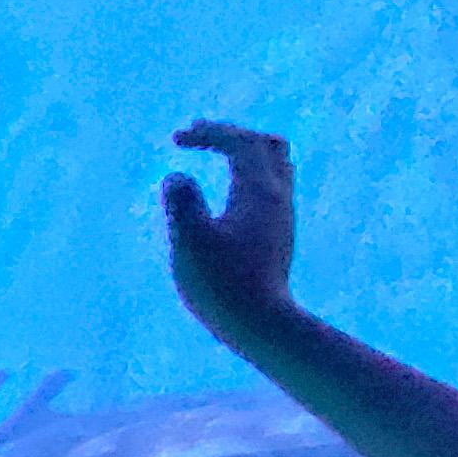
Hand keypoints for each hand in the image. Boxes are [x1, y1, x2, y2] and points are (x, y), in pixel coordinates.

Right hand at [165, 120, 298, 340]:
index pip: (240, 142)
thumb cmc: (221, 285)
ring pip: (275, 165)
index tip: (176, 139)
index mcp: (257, 191)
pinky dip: (250, 173)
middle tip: (196, 135)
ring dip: (245, 151)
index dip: (209, 132)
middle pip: (266, 145)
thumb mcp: (190, 243)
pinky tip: (230, 192)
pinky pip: (272, 186)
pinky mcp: (279, 233)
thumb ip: (181, 204)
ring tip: (216, 154)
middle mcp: (277, 196)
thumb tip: (175, 177)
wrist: (262, 324)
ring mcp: (282, 216)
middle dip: (231, 134)